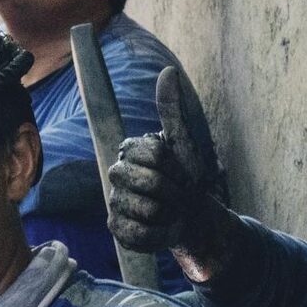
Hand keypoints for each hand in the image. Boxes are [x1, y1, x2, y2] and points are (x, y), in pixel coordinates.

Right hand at [106, 66, 235, 280]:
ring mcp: (114, 202)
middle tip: (179, 194)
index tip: (184, 173)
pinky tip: (162, 229)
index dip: (178, 168)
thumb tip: (168, 72)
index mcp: (130, 150)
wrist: (193, 217)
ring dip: (170, 214)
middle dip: (175, 191)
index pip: (156, 154)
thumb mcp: (185, 143)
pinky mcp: (117, 229)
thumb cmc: (188, 179)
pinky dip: (160, 234)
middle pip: (151, 182)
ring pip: (147, 209)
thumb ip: (173, 110)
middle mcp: (117, 174)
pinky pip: (140, 234)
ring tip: (171, 212)